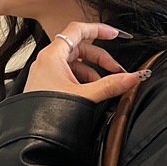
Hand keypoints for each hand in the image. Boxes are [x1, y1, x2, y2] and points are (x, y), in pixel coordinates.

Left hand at [24, 22, 147, 102]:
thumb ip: (110, 86)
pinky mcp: (47, 86)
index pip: (78, 30)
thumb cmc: (48, 114)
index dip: (98, 30)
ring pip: (75, 63)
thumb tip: (131, 78)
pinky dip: (83, 81)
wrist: (35, 136)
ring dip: (93, 72)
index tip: (114, 34)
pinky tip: (91, 93)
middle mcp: (48, 61)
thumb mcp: (86, 96)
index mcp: (53, 56)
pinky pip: (68, 76)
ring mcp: (47, 74)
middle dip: (100, 58)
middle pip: (79, 48)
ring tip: (104, 86)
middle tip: (116, 71)